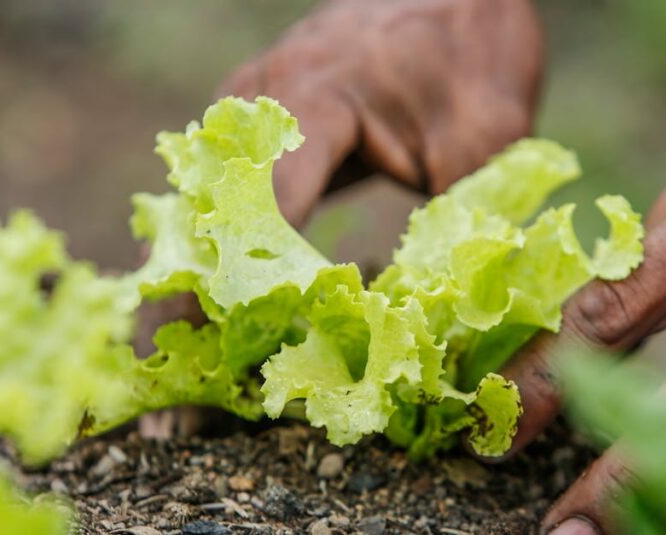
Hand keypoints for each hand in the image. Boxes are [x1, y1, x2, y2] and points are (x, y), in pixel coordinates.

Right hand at [139, 0, 542, 437]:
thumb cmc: (472, 52)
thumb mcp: (486, 138)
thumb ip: (453, 224)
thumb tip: (414, 325)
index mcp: (313, 97)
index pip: (254, 209)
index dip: (232, 297)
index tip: (223, 374)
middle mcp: (258, 104)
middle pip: (202, 221)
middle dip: (186, 318)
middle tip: (179, 414)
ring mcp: (247, 116)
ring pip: (197, 219)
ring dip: (190, 303)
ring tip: (185, 396)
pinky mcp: (256, 135)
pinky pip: (219, 208)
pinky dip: (214, 272)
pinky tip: (211, 335)